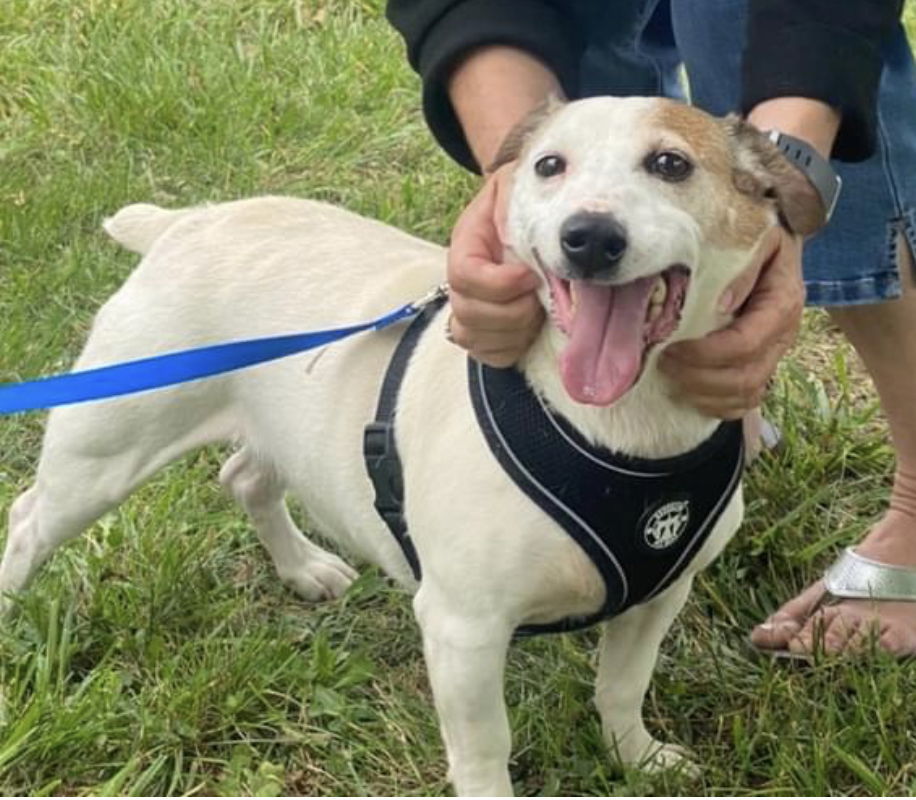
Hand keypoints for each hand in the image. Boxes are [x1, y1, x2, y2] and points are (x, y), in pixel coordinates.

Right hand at [447, 163, 543, 365]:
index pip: (463, 274)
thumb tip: (509, 226)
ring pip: (473, 337)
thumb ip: (512, 195)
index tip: (530, 275)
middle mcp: (462, 282)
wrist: (532, 216)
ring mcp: (471, 310)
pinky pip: (489, 354)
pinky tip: (531, 329)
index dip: (497, 283)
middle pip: (466, 312)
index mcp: (466, 245)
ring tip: (538, 310)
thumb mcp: (518, 182)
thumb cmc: (527, 198)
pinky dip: (511, 347)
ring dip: (512, 330)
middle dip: (510, 311)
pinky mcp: (487, 333)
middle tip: (539, 296)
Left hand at [660, 227, 803, 418]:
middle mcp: (783, 335)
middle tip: (663, 362)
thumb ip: (744, 266)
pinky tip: (691, 394)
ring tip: (671, 377)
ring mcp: (775, 355)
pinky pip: (746, 402)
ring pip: (745, 394)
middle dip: (698, 377)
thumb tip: (723, 301)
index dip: (705, 353)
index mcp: (782, 304)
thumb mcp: (761, 239)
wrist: (779, 247)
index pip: (745, 343)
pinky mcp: (764, 366)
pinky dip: (717, 406)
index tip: (671, 347)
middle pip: (745, 376)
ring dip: (704, 393)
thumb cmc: (763, 241)